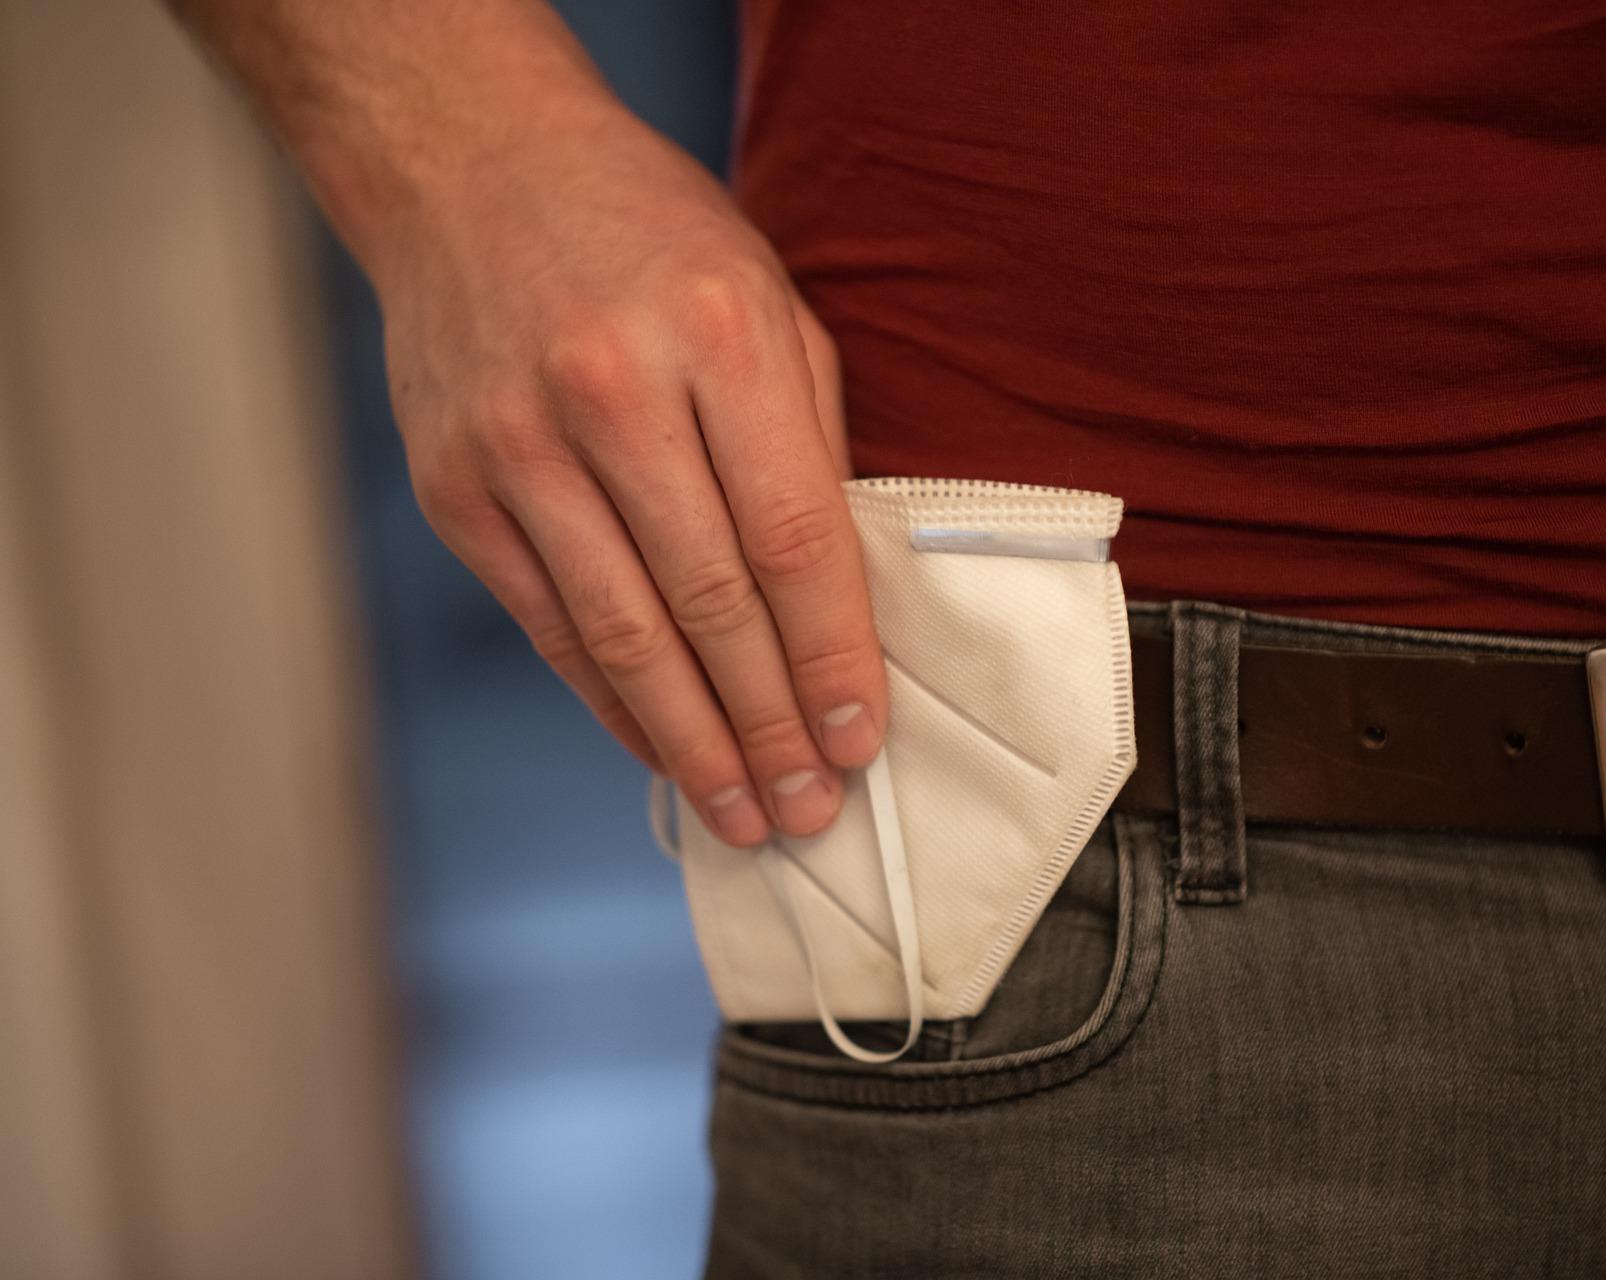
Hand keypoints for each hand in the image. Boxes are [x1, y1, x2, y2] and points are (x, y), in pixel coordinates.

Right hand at [375, 104, 886, 847]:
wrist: (469, 168)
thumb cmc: (650, 240)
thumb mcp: (768, 303)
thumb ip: (808, 445)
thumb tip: (842, 607)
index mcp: (719, 337)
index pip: (793, 538)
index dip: (831, 655)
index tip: (860, 738)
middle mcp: (611, 392)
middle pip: (710, 604)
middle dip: (769, 725)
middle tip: (811, 808)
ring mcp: (517, 444)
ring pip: (623, 635)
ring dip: (692, 744)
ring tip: (745, 816)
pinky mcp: (455, 486)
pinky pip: (549, 624)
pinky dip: (611, 701)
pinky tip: (660, 753)